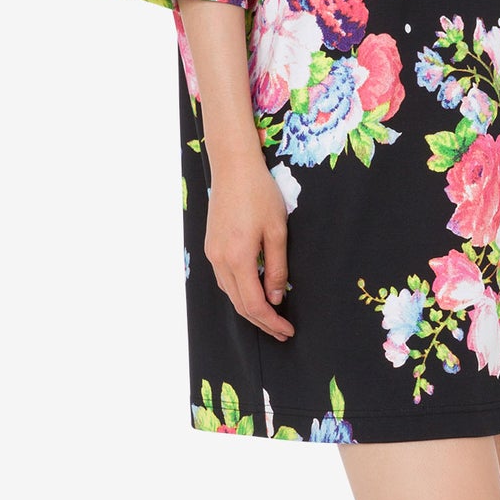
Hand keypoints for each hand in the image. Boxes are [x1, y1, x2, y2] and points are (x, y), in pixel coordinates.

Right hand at [203, 149, 293, 338]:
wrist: (233, 167)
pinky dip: (240, 293)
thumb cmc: (259, 193)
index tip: (287, 330)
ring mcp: (212, 254)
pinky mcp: (211, 247)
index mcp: (238, 257)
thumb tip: (277, 298)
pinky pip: (225, 280)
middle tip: (282, 332)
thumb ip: (277, 267)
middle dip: (261, 322)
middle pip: (239, 304)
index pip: (254, 304)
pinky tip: (254, 294)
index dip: (271, 322)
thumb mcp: (277, 231)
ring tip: (271, 318)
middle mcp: (220, 260)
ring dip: (250, 309)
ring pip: (230, 294)